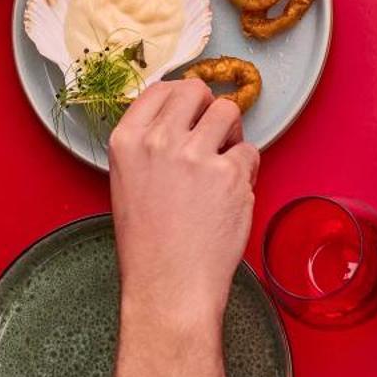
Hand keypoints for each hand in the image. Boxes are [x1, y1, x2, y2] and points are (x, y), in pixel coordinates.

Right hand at [109, 78, 258, 330]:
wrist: (169, 288)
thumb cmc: (149, 245)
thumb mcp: (128, 183)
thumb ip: (149, 145)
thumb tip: (181, 118)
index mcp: (126, 141)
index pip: (159, 88)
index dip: (181, 97)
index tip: (191, 111)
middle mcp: (159, 141)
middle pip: (196, 90)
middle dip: (209, 109)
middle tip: (212, 137)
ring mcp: (195, 155)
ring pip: (229, 111)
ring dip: (231, 134)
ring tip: (223, 165)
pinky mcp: (230, 174)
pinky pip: (250, 151)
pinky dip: (247, 172)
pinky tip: (231, 197)